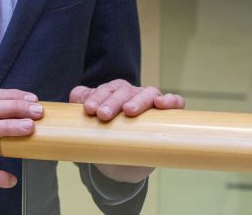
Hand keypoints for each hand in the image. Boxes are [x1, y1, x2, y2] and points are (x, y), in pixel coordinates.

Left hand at [70, 80, 185, 182]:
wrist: (121, 163)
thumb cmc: (104, 137)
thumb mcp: (89, 126)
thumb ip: (80, 109)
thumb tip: (76, 98)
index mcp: (113, 92)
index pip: (106, 89)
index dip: (97, 97)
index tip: (89, 110)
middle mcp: (133, 94)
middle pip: (124, 90)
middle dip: (113, 101)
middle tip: (103, 115)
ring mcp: (151, 103)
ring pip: (148, 93)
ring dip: (139, 100)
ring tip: (129, 111)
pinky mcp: (168, 116)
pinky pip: (175, 102)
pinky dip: (171, 100)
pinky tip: (162, 104)